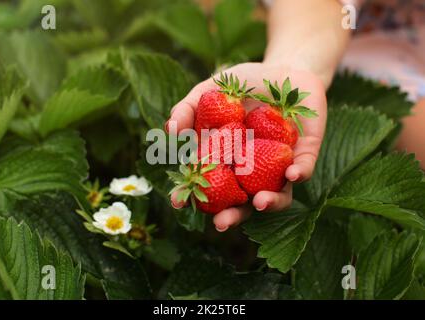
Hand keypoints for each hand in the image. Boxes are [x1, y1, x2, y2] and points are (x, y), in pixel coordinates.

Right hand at [167, 62, 326, 231]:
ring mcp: (280, 164)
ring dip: (269, 202)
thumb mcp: (210, 91)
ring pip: (278, 194)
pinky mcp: (305, 152)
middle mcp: (254, 169)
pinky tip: (292, 174)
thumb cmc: (243, 84)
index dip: (194, 195)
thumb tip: (169, 130)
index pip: (211, 184)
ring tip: (259, 202)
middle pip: (242, 201)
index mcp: (229, 159)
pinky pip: (304, 167)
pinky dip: (299, 172)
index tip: (178, 202)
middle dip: (232, 215)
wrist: (282, 70)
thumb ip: (188, 108)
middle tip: (220, 222)